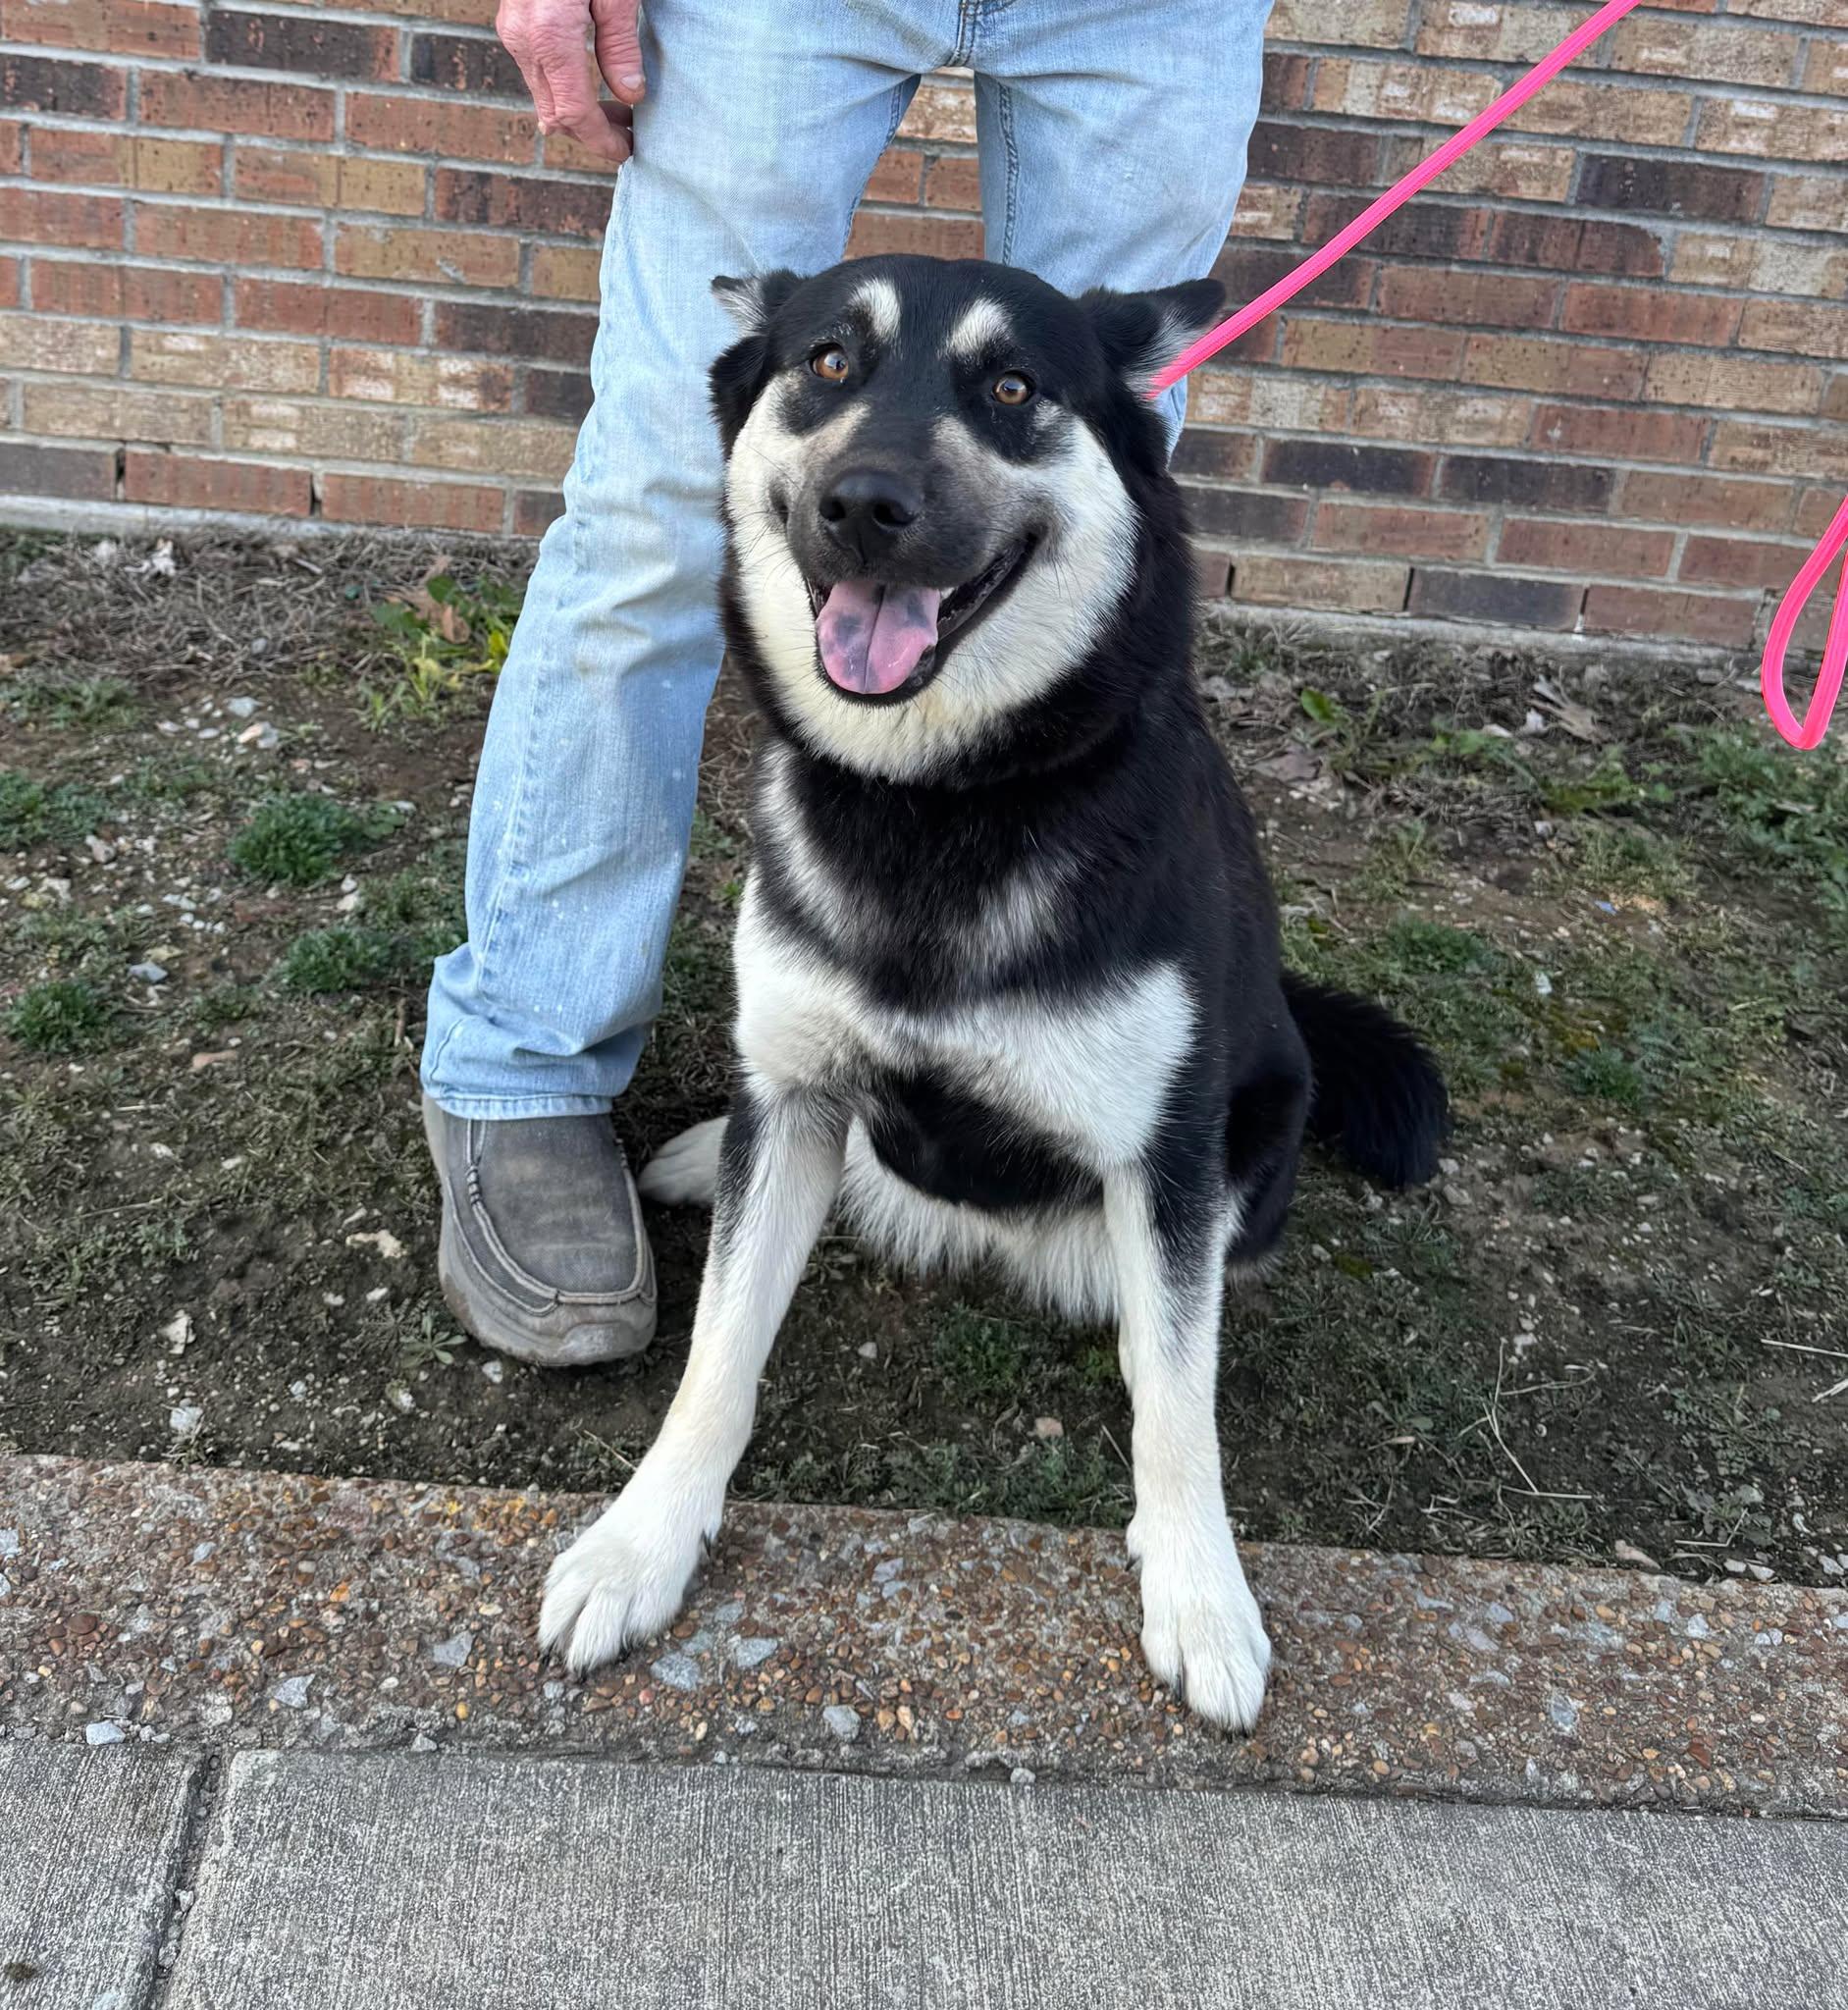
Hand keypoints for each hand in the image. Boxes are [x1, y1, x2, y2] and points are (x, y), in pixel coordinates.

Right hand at [497, 0, 643, 165]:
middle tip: (628, 132)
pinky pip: (535, 73)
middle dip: (591, 134)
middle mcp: (525, 41)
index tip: (625, 151)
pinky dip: (561, 89)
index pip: (574, 112)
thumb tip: (630, 94)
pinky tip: (588, 81)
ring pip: (542, 96)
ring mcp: (514, 33)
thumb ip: (620, 44)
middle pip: (554, 113)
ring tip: (617, 109)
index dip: (601, 141)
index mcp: (551, 36)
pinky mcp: (512, 24)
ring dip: (576, 113)